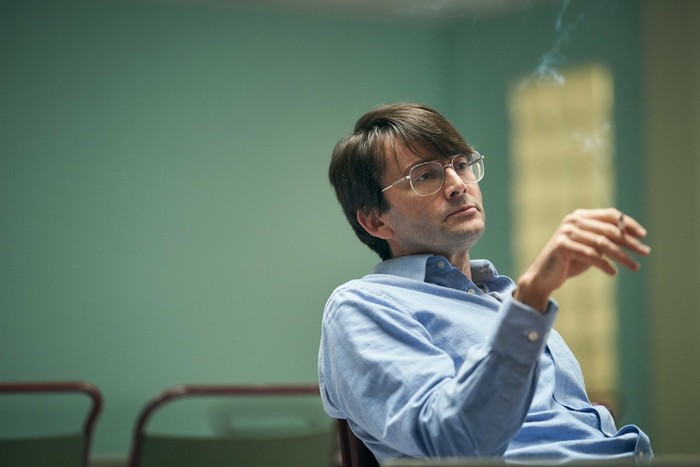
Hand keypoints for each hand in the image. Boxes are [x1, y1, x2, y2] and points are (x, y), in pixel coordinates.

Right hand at [513, 208, 650, 311]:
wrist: (544, 276)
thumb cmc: (570, 262)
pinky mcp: (562, 245)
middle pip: (609, 230)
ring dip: (621, 256)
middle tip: (645, 252)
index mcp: (580, 216)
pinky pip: (590, 255)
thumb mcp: (591, 248)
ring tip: (635, 266)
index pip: (610, 215)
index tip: (643, 236)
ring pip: (602, 243)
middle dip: (630, 242)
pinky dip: (604, 265)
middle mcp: (573, 221)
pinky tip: (613, 273)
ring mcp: (566, 232)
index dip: (629, 224)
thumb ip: (606, 239)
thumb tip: (633, 235)